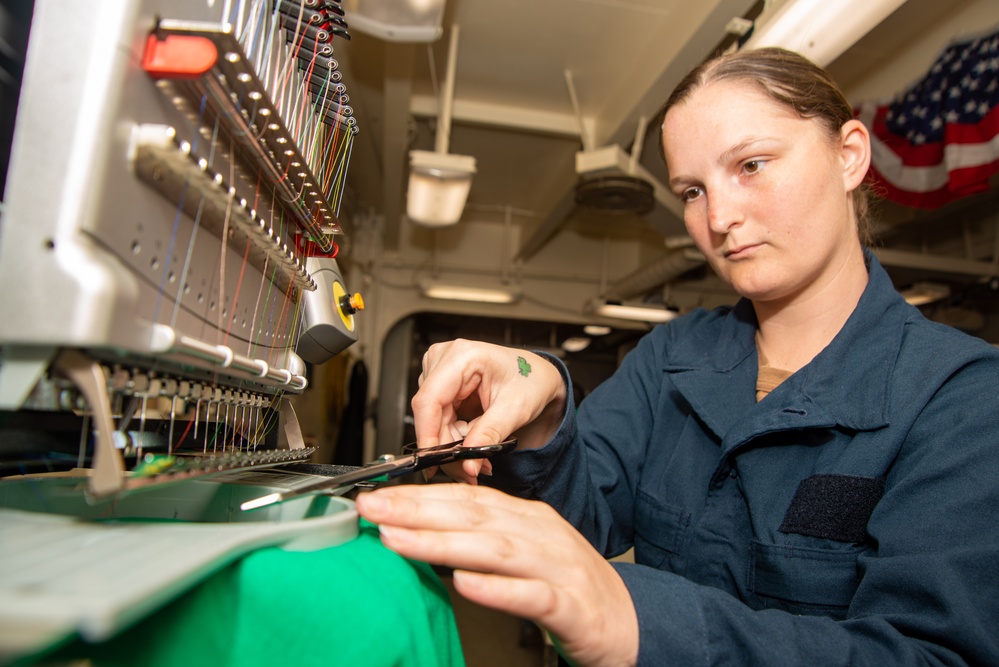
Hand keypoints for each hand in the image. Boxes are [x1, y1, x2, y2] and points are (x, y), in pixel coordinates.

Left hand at [356, 483, 638, 666]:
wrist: (630, 623)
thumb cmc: (570, 589)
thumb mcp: (525, 556)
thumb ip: (484, 541)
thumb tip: (424, 532)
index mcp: (528, 519)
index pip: (467, 500)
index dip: (418, 497)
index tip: (375, 498)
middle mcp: (541, 535)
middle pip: (475, 516)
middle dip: (418, 510)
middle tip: (372, 508)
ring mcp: (557, 568)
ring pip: (496, 549)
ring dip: (443, 543)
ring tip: (399, 540)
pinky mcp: (571, 607)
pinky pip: (532, 595)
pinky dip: (497, 588)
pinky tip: (464, 583)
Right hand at [413, 339, 566, 482]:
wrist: (537, 377)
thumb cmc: (530, 381)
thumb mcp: (515, 410)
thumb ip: (489, 436)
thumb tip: (468, 464)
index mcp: (463, 356)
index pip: (429, 400)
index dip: (427, 435)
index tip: (434, 463)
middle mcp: (444, 359)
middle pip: (430, 415)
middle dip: (448, 448)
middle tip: (470, 470)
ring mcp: (439, 371)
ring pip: (432, 421)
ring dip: (452, 445)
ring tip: (479, 457)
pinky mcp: (441, 385)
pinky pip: (438, 420)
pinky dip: (454, 437)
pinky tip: (472, 442)